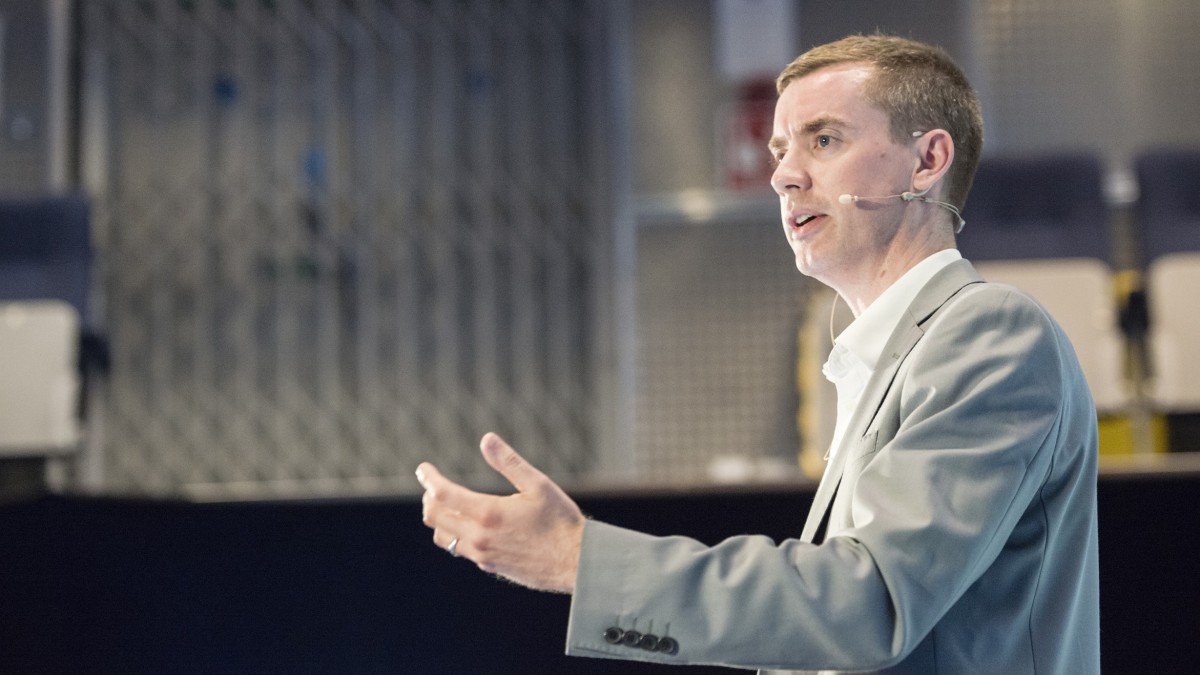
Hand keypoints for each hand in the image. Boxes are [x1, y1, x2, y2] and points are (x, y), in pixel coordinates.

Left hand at [416, 433, 584, 592]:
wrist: (577, 563)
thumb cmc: (561, 521)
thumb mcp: (538, 484)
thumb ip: (509, 462)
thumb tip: (486, 439)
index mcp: (489, 513)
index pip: (442, 494)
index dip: (429, 479)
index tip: (423, 469)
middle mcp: (480, 537)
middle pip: (434, 517)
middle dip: (429, 498)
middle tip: (433, 486)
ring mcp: (483, 555)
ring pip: (443, 538)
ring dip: (440, 519)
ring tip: (448, 505)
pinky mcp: (490, 567)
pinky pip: (461, 550)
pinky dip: (457, 535)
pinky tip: (470, 526)